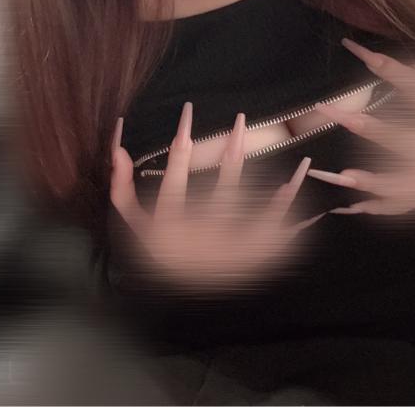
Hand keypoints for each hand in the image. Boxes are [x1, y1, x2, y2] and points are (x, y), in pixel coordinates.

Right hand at [110, 102, 323, 288]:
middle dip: (233, 151)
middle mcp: (200, 238)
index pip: (175, 176)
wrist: (180, 302)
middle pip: (221, 189)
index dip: (181, 142)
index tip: (187, 112)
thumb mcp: (135, 224)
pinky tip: (293, 189)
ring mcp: (226, 251)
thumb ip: (122, 187)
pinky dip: (282, 212)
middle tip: (241, 118)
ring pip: (256, 214)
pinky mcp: (244, 260)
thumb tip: (118, 146)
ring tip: (296, 161)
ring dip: (275, 187)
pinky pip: (269, 235)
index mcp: (169, 224)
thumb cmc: (160, 249)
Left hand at [307, 36, 414, 215]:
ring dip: (372, 179)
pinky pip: (409, 203)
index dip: (386, 64)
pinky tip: (358, 206)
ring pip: (404, 182)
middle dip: (366, 126)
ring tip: (342, 174)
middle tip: (331, 111)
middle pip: (402, 138)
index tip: (356, 49)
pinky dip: (384, 207)